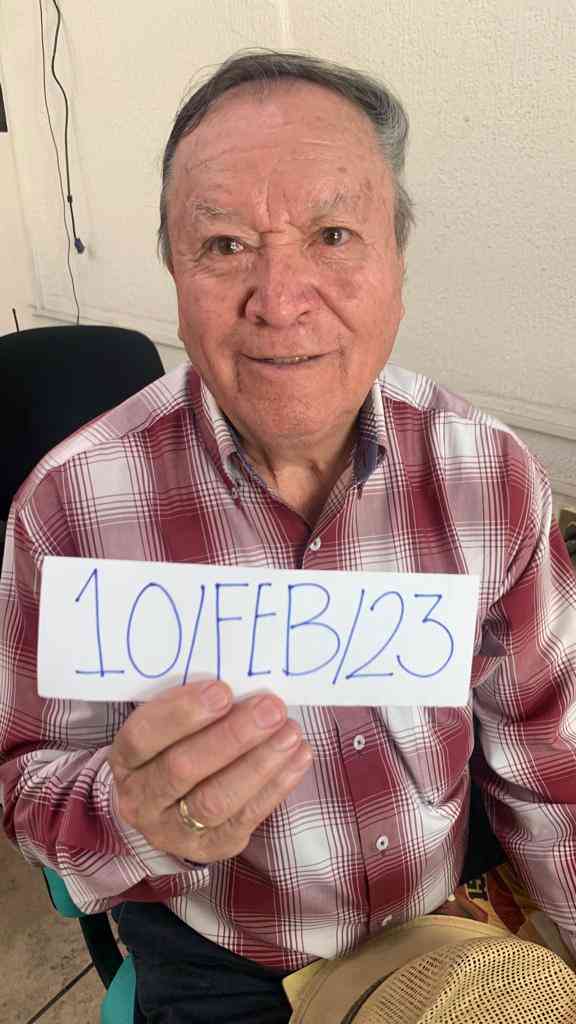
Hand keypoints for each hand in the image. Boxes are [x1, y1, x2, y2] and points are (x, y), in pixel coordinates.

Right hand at [108, 680, 312, 863]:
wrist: (166, 806)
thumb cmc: (174, 747)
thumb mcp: (168, 727)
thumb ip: (193, 708)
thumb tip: (242, 684)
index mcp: (126, 760)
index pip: (144, 736)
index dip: (182, 713)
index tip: (223, 691)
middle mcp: (142, 799)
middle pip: (183, 769)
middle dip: (232, 737)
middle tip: (270, 709)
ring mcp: (173, 831)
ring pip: (215, 801)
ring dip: (258, 764)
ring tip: (291, 733)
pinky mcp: (210, 848)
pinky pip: (244, 818)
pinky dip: (276, 786)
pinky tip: (298, 756)